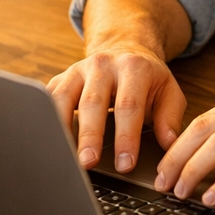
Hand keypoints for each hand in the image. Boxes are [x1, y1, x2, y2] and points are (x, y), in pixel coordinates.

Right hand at [46, 43, 186, 172]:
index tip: (125, 164)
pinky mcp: (61, 78)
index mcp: (133, 68)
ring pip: (63, 98)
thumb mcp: (168, 91)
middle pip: (93, 102)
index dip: (126, 137)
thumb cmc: (147, 79)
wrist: (125, 50)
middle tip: (88, 163)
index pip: (129, 106)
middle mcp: (103, 65)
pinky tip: (47, 142)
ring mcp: (78, 70)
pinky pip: (48, 99)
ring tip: (62, 157)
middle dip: (90, 135)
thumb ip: (170, 117)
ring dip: (62, 129)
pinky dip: (45, 120)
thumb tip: (170, 144)